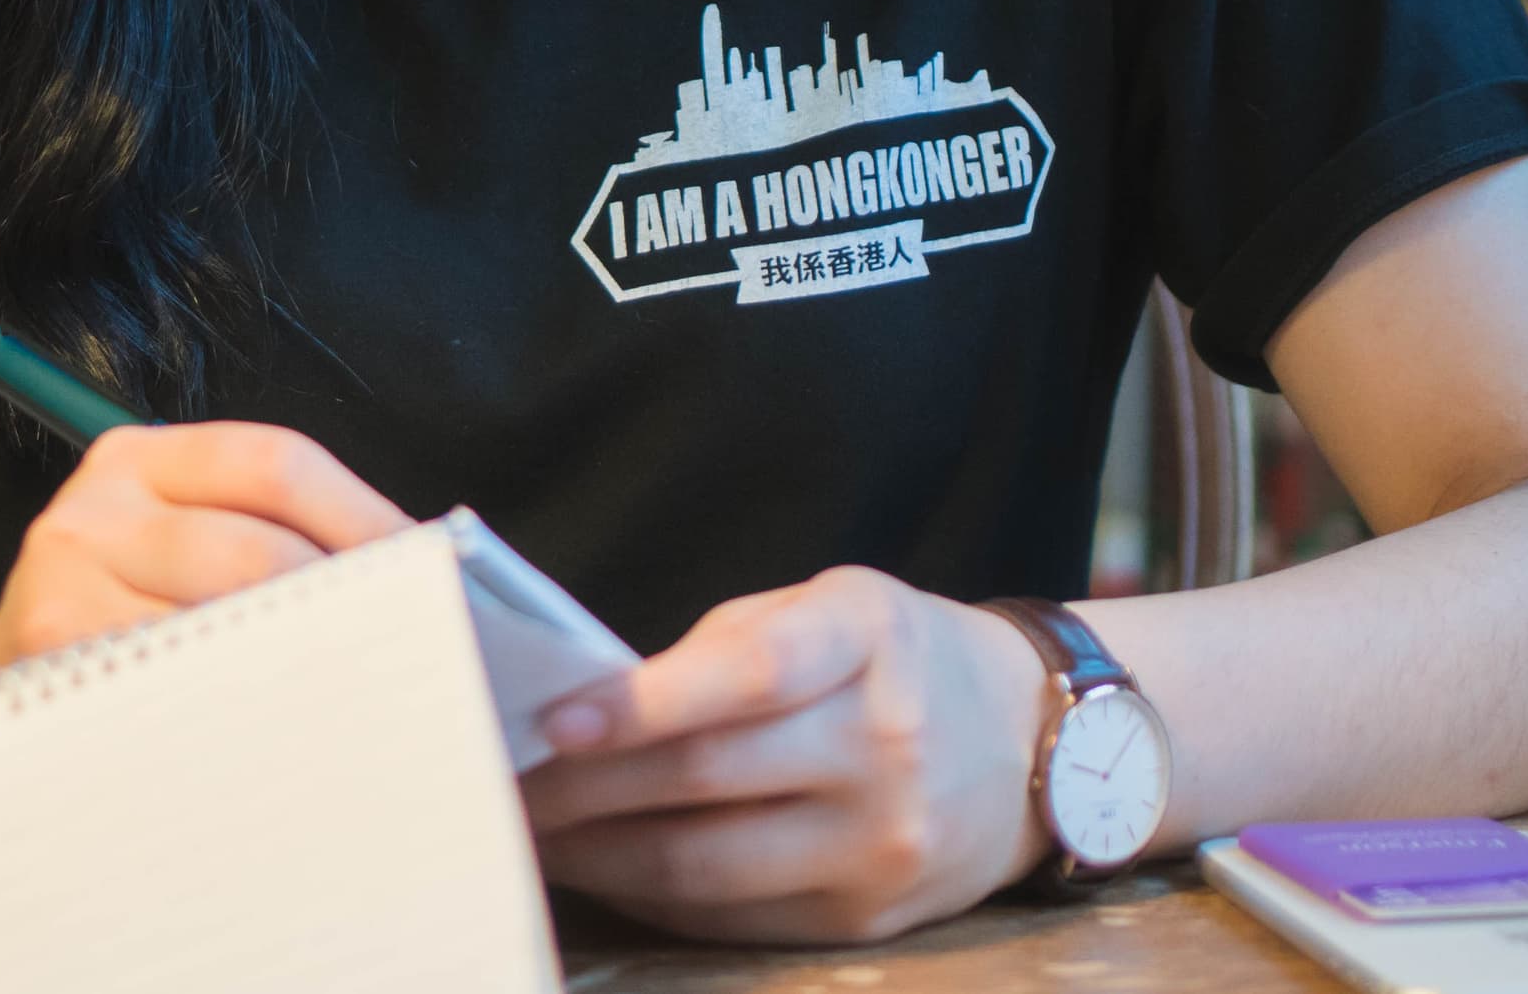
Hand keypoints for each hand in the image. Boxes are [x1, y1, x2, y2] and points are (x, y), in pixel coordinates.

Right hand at [0, 422, 409, 675]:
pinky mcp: (53, 654)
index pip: (275, 463)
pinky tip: (273, 734)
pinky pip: (176, 684)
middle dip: (344, 608)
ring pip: (223, 624)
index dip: (361, 517)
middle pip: (257, 551)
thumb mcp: (167, 552)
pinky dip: (237, 712)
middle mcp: (95, 504)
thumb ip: (262, 539)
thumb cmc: (113, 628)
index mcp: (140, 458)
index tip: (426, 570)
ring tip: (355, 698)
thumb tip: (408, 570)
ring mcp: (64, 577)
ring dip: (301, 668)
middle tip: (407, 652)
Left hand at [518, 567, 1054, 944]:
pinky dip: (650, 894)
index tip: (554, 717)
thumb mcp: (831, 609)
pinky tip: (603, 867)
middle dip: (582, 790)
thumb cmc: (893, 659)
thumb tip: (583, 707)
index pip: (749, 673)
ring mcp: (882, 843)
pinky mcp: (867, 917)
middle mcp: (886, 745)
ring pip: (705, 865)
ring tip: (530, 832)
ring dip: (598, 853)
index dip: (645, 700)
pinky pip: (730, 917)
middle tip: (496, 782)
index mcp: (868, 639)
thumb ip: (722, 650)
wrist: (1030, 744)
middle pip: (706, 780)